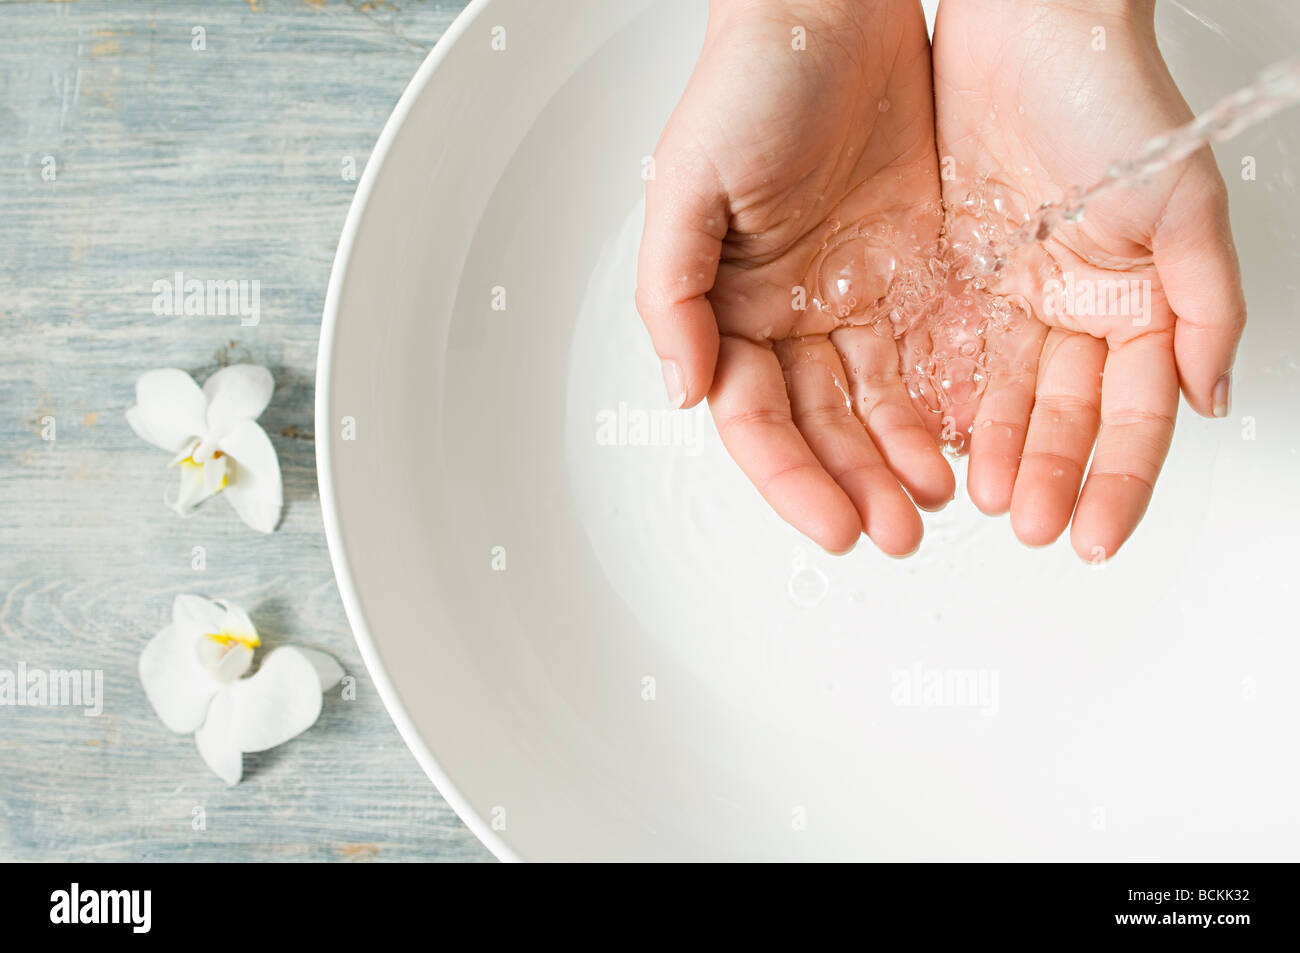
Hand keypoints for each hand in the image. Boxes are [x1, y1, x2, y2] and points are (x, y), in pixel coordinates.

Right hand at [636, 0, 954, 555]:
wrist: (836, 10)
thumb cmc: (749, 84)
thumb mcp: (685, 186)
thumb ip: (674, 295)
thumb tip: (684, 391)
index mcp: (728, 308)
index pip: (755, 420)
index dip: (791, 478)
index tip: (832, 524)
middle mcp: (788, 314)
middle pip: (818, 427)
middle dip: (854, 486)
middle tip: (895, 533)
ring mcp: (852, 297)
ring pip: (876, 405)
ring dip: (900, 460)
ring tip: (935, 502)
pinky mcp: (911, 272)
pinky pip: (928, 355)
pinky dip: (942, 404)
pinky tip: (962, 440)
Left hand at [931, 0, 1245, 558]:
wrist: (1023, 25)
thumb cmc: (1111, 96)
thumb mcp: (1182, 203)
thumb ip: (1204, 305)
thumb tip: (1211, 397)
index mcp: (1133, 302)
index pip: (1130, 415)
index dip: (1116, 479)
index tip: (1092, 534)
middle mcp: (1067, 309)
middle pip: (1058, 416)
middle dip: (1044, 474)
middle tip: (1025, 524)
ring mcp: (1005, 297)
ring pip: (995, 397)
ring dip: (988, 451)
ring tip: (971, 495)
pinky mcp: (945, 277)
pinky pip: (937, 354)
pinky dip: (934, 400)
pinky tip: (927, 440)